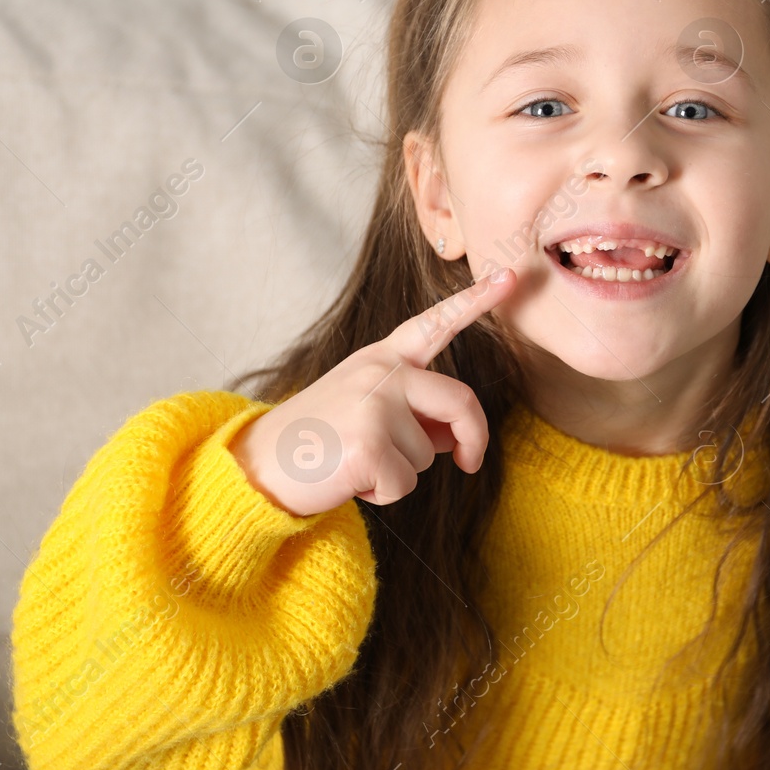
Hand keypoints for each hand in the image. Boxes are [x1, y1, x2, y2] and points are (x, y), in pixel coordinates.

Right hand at [232, 266, 516, 515]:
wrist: (257, 464)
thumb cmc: (318, 439)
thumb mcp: (367, 410)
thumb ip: (414, 412)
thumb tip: (458, 440)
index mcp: (382, 357)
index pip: (436, 323)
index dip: (476, 300)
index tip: (512, 275)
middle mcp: (381, 372)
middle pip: (460, 401)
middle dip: (473, 438)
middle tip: (469, 463)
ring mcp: (375, 405)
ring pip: (429, 453)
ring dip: (401, 471)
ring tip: (355, 461)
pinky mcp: (369, 443)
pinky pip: (405, 483)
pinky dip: (382, 494)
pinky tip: (349, 479)